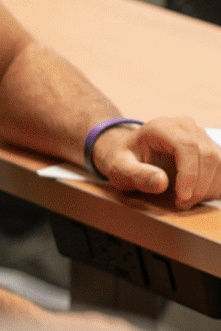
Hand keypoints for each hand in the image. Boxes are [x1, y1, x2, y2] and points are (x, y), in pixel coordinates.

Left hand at [91, 116, 220, 208]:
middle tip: (182, 204)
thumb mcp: (119, 169)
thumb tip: (162, 183)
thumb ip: (137, 175)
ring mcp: (199, 134)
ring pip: (219, 160)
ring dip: (209, 186)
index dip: (189, 174)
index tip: (182, 197)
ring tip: (186, 201)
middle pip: (207, 154)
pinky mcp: (208, 146)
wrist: (130, 153)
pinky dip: (214, 184)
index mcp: (162, 127)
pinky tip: (198, 195)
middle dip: (200, 185)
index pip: (186, 146)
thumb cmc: (123, 160)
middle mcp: (185, 126)